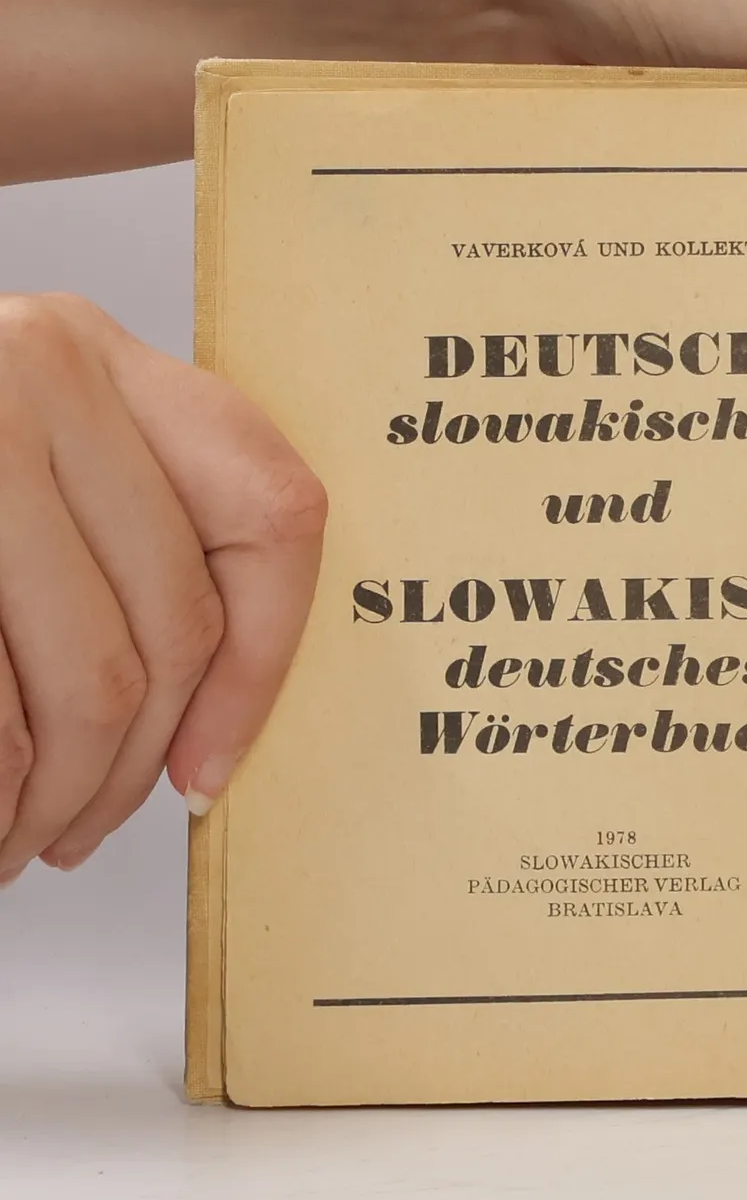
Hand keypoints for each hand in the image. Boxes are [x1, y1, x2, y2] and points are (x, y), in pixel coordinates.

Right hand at [0, 293, 324, 878]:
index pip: (269, 515)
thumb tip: (205, 729)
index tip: (211, 766)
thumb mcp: (18, 457)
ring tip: (20, 841)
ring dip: (58, 793)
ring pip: (91, 677)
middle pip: (173, 624)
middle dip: (132, 765)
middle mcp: (42, 375)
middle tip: (82, 832)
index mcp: (99, 358)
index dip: (260, 665)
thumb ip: (116, 536)